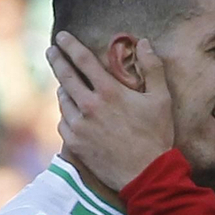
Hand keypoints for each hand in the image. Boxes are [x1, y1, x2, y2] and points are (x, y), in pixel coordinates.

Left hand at [49, 31, 175, 190]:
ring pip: (62, 99)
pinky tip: (70, 112)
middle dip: (56, 59)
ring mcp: (79, 126)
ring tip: (64, 84)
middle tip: (52, 51)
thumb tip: (145, 43)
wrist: (147, 176)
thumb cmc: (156, 137)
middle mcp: (89, 105)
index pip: (82, 59)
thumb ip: (153, 68)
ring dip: (62, 88)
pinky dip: (65, 114)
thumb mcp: (162, 99)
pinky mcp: (75, 144)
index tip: (62, 37)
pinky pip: (63, 122)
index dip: (70, 45)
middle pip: (65, 75)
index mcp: (108, 91)